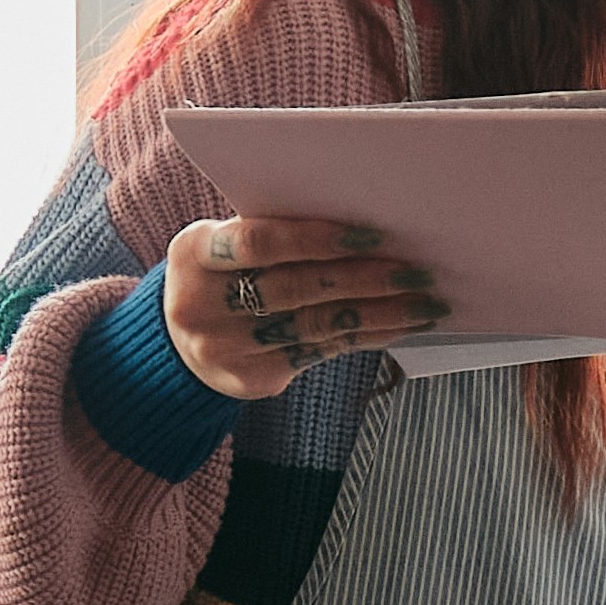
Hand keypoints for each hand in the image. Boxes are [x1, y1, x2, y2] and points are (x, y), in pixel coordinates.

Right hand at [153, 207, 444, 394]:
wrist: (179, 343)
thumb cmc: (223, 274)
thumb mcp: (226, 244)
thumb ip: (274, 231)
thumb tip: (367, 224)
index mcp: (195, 253)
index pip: (260, 242)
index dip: (317, 238)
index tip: (373, 234)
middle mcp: (202, 305)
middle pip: (295, 288)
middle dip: (363, 278)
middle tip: (416, 269)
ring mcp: (224, 348)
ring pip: (315, 325)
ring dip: (379, 313)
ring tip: (425, 302)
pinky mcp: (251, 380)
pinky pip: (320, 352)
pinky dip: (365, 336)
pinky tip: (399, 325)